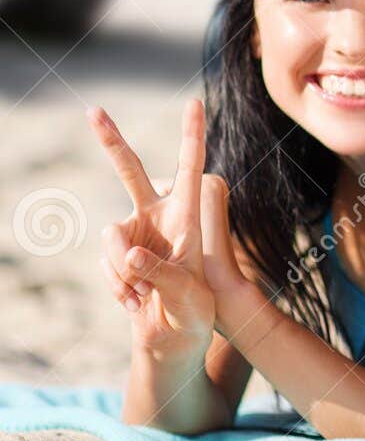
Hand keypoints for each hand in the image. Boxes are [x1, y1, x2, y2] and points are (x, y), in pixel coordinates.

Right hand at [89, 98, 219, 360]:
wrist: (174, 338)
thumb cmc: (195, 312)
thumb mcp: (187, 294)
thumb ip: (159, 271)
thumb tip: (128, 253)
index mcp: (189, 216)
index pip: (191, 169)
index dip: (192, 136)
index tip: (195, 102)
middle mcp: (160, 217)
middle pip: (131, 173)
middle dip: (112, 141)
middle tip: (94, 110)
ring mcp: (135, 234)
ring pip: (111, 237)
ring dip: (123, 271)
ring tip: (148, 295)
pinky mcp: (118, 253)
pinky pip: (105, 262)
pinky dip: (117, 285)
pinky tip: (137, 302)